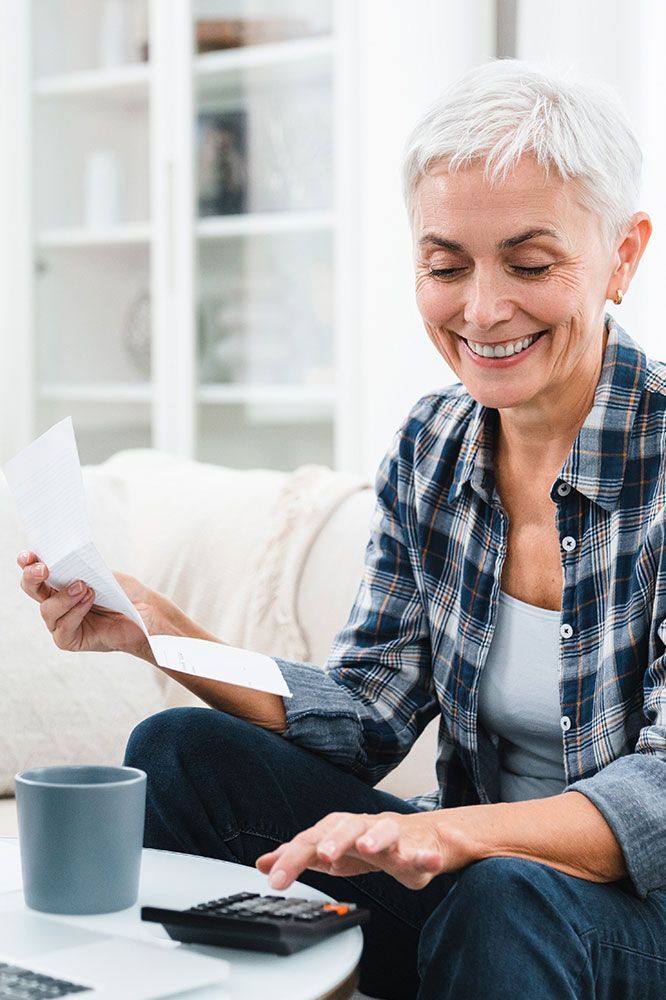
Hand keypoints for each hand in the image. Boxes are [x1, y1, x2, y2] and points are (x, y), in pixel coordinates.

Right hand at [16, 549, 175, 659]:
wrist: (147, 613)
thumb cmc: (126, 592)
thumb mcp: (103, 573)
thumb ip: (81, 569)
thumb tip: (62, 561)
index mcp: (60, 583)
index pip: (37, 571)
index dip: (28, 563)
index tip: (29, 555)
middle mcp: (56, 602)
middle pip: (31, 589)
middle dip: (33, 577)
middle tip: (45, 569)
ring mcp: (61, 622)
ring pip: (47, 610)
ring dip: (65, 597)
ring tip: (86, 587)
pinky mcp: (70, 640)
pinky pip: (63, 628)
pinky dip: (75, 612)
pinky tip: (89, 601)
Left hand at [256, 810, 473, 890]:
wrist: (419, 837)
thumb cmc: (370, 844)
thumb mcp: (331, 851)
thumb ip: (299, 856)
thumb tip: (263, 863)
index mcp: (339, 830)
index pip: (312, 840)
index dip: (292, 858)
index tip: (276, 880)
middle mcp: (364, 827)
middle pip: (346, 827)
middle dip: (334, 839)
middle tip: (323, 855)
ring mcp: (392, 836)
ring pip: (384, 831)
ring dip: (375, 837)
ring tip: (368, 847)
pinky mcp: (417, 850)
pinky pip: (422, 853)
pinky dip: (426, 856)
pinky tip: (428, 860)